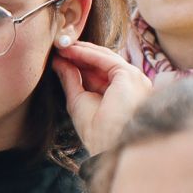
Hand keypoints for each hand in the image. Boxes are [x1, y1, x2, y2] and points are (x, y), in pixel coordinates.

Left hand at [52, 40, 152, 154]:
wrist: (110, 146)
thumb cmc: (98, 133)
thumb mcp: (78, 101)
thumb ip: (71, 80)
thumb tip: (59, 62)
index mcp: (122, 95)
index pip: (99, 73)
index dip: (79, 63)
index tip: (60, 57)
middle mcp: (131, 85)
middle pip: (102, 64)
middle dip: (79, 54)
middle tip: (58, 47)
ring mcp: (133, 79)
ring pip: (104, 58)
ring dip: (81, 50)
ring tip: (61, 46)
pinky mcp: (129, 75)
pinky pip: (104, 58)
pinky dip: (86, 53)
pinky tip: (69, 50)